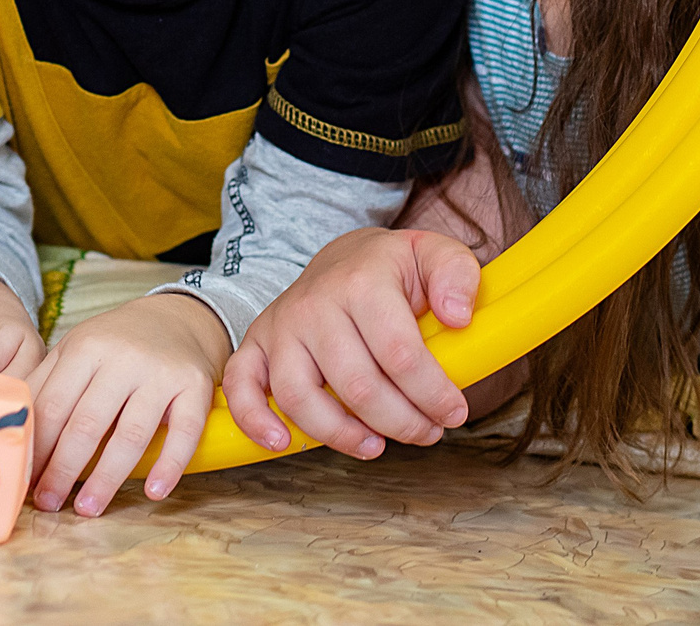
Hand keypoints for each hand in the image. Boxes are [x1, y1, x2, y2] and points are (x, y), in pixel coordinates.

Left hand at [26, 293, 229, 515]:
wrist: (176, 318)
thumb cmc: (115, 344)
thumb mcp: (76, 349)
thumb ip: (45, 384)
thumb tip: (12, 432)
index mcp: (85, 347)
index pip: (53, 405)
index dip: (36, 447)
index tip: (24, 480)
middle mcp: (123, 358)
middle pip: (87, 423)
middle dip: (64, 469)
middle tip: (49, 503)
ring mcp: (161, 373)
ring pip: (131, 433)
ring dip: (108, 477)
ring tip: (88, 508)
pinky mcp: (194, 386)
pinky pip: (184, 431)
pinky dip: (170, 464)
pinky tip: (154, 492)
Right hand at [222, 228, 481, 458]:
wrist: (341, 258)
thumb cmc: (390, 268)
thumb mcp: (434, 254)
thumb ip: (458, 274)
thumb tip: (458, 316)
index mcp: (362, 282)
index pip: (400, 355)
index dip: (433, 395)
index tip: (455, 412)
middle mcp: (314, 304)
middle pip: (356, 385)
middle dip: (401, 422)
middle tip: (427, 431)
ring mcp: (281, 327)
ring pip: (301, 397)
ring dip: (341, 435)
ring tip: (375, 446)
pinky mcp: (256, 345)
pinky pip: (241, 386)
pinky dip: (254, 419)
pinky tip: (282, 441)